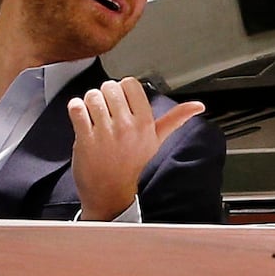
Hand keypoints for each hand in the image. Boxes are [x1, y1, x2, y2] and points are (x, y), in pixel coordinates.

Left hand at [68, 77, 202, 221]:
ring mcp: (106, 133)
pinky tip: (82, 119)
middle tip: (106, 112)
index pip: (130, 84)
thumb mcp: (156, 140)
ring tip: (94, 117)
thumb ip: (175, 119)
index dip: (122, 90)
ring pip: (92, 96)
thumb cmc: (132, 163)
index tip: (121, 104)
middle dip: (105, 96)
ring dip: (89, 103)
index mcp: (145, 123)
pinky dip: (76, 108)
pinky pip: (77, 108)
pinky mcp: (85, 139)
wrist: (110, 191)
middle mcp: (127, 127)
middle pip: (109, 87)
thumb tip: (198, 106)